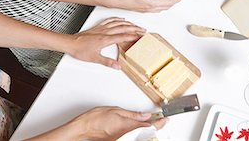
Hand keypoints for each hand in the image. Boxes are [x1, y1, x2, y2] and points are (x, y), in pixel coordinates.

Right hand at [29, 106, 167, 140]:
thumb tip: (145, 114)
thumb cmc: (95, 119)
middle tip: (162, 121)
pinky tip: (141, 127)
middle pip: (146, 132)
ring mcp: (123, 139)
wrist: (83, 129)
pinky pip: (133, 137)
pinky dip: (138, 132)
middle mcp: (127, 135)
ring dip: (147, 129)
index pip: (149, 125)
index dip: (160, 123)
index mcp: (129, 126)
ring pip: (140, 135)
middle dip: (155, 126)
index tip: (165, 119)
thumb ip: (132, 114)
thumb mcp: (116, 110)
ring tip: (153, 123)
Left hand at [70, 17, 144, 68]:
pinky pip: (110, 20)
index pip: (123, 36)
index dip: (133, 36)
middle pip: (123, 28)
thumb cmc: (80, 50)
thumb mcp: (95, 59)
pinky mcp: (98, 27)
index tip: (141, 36)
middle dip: (134, 29)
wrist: (70, 43)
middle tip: (142, 30)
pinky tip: (121, 19)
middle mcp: (105, 32)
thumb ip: (107, 62)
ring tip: (135, 25)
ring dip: (128, 23)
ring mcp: (102, 28)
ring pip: (118, 23)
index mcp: (106, 39)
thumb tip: (117, 66)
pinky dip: (117, 19)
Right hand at [110, 0, 182, 12]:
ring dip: (168, 4)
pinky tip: (159, 1)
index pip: (169, 2)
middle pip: (166, 7)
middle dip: (174, 1)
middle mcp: (150, 9)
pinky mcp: (142, 9)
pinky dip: (161, 5)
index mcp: (152, 3)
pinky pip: (155, 9)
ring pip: (161, 9)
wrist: (116, 0)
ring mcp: (146, 10)